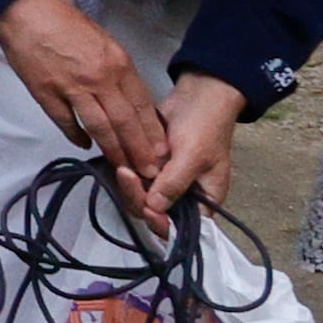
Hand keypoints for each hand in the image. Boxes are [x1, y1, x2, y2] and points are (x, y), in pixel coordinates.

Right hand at [0, 0, 167, 193]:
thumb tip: (127, 100)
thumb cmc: (66, 23)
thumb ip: (117, 71)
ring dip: (113, 150)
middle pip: (124, 121)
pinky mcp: (46, 93)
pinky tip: (84, 146)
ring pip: (99, 126)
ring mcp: (72, 87)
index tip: (161, 152)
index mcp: (117, 63)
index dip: (152, 132)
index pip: (141, 104)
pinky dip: (76, 136)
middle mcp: (99, 78)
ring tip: (122, 168)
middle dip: (139, 150)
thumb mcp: (105, 41)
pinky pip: (65, 121)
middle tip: (149, 172)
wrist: (28, 12)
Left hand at [135, 75, 249, 233]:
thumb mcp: (194, 156)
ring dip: (129, 186)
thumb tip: (154, 207)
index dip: (162, 224)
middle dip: (139, 198)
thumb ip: (175, 183)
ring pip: (141, 196)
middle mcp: (184, 197)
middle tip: (127, 175)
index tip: (148, 208)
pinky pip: (134, 179)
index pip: (182, 227)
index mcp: (204, 201)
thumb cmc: (206, 126)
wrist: (199, 95)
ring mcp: (165, 182)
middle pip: (155, 212)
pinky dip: (125, 174)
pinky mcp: (150, 167)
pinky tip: (117, 162)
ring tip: (121, 166)